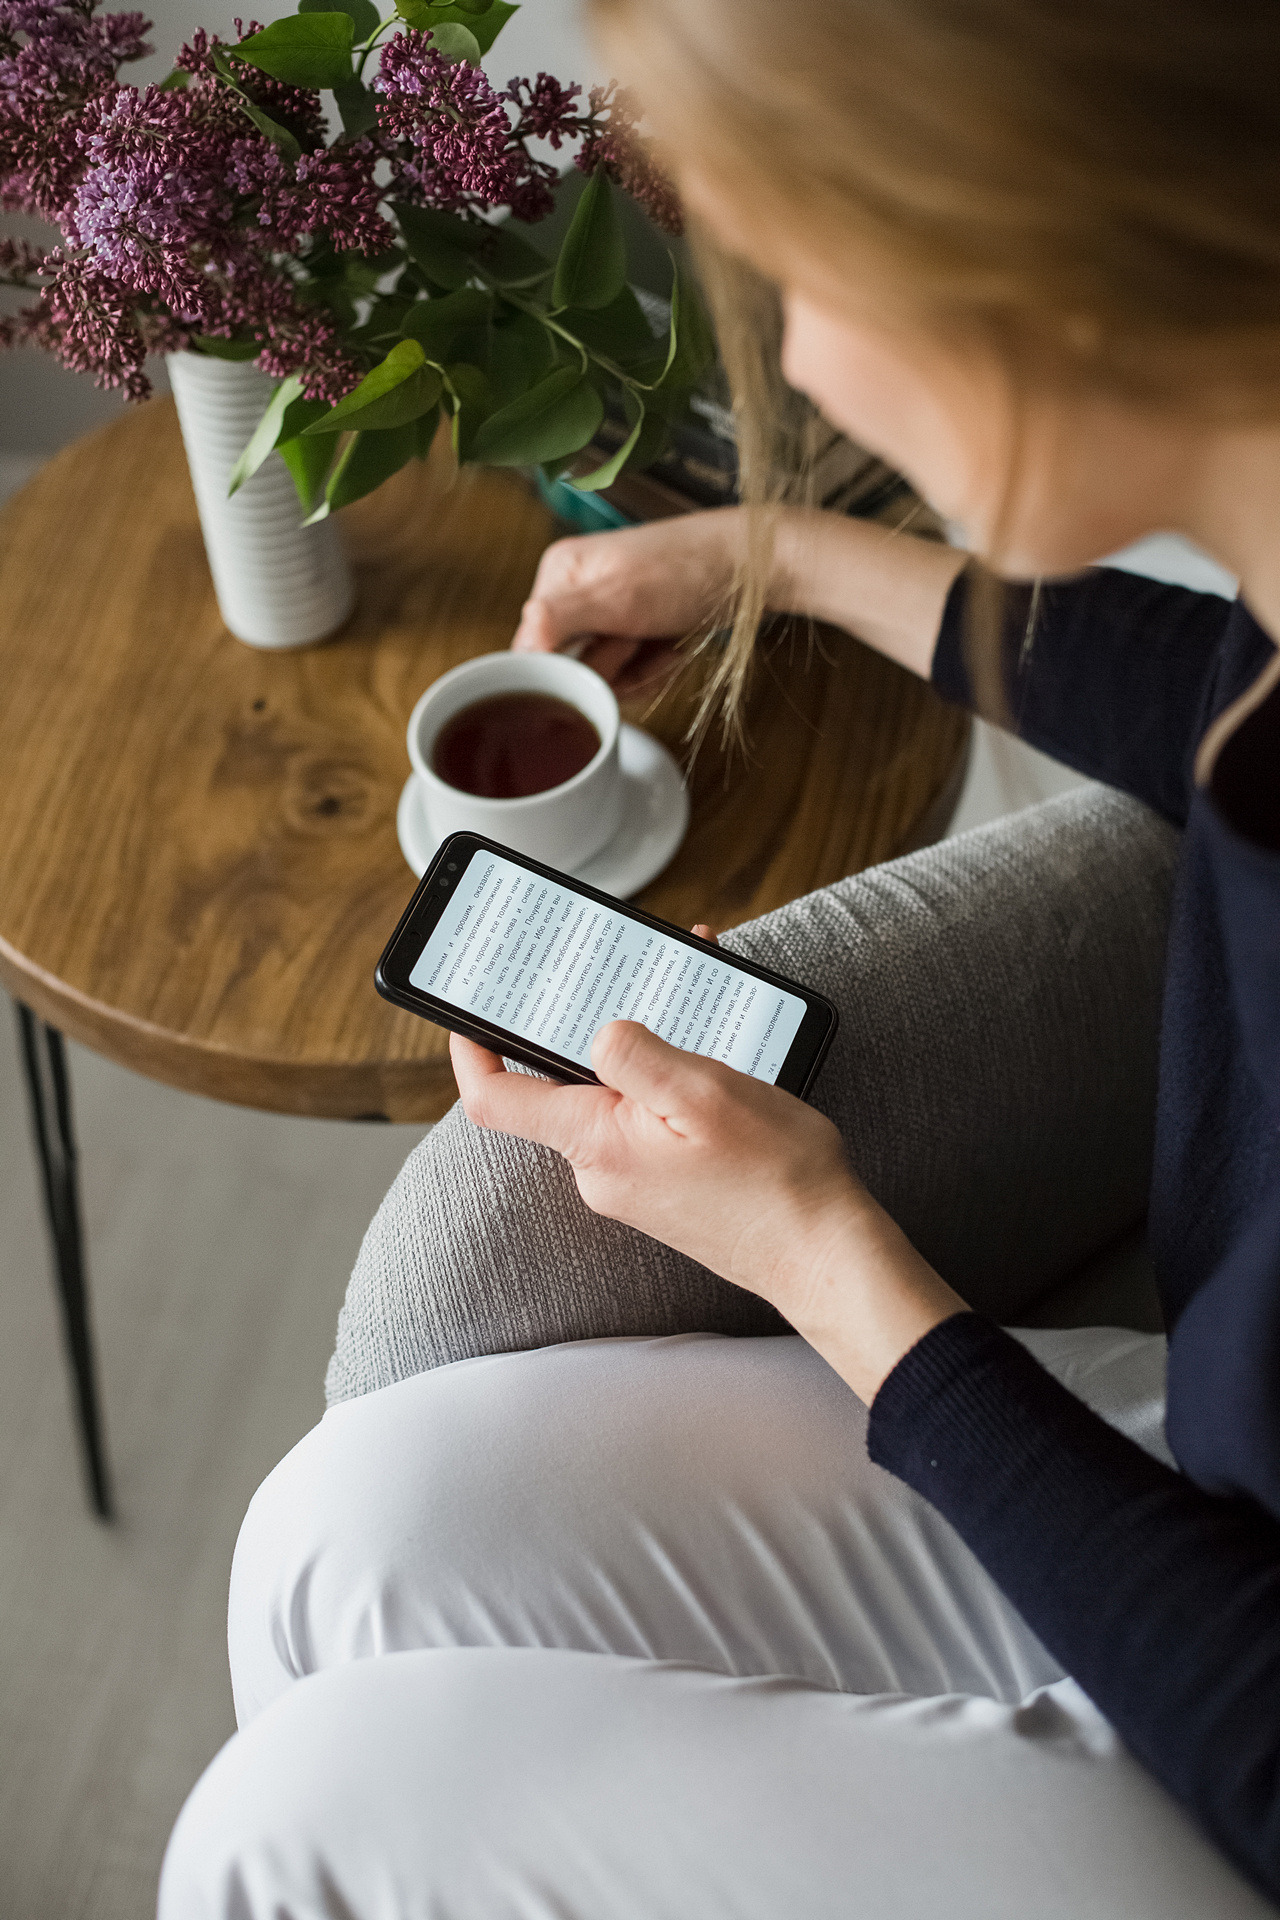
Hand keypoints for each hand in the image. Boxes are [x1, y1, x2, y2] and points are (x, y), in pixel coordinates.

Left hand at [450, 929, 964, 1402]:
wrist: (824, 1256)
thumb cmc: (775, 1180)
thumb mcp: (704, 1093)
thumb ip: (636, 1055)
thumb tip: (597, 1032)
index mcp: (595, 1142)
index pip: (494, 1096)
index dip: (470, 1046)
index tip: (471, 1003)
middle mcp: (601, 1169)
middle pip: (562, 1083)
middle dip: (590, 1022)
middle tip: (625, 971)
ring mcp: (632, 1182)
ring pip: (615, 1097)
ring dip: (645, 1047)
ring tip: (695, 1002)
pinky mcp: (664, 1187)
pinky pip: (648, 1120)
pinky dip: (670, 1081)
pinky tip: (715, 1058)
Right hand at [511, 510, 747, 697]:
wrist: (754, 569)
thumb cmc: (688, 570)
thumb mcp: (616, 596)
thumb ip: (557, 619)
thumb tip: (517, 648)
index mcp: (559, 575)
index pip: (531, 649)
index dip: (568, 668)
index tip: (606, 654)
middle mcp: (576, 593)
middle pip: (570, 667)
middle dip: (610, 669)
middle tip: (638, 640)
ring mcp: (609, 613)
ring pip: (602, 676)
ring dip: (637, 672)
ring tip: (661, 642)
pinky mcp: (636, 630)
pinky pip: (630, 674)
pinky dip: (654, 670)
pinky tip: (671, 649)